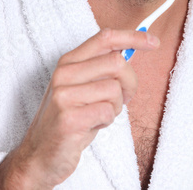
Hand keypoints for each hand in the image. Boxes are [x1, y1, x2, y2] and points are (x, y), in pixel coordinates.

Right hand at [0, 28, 159, 189]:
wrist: (39, 154)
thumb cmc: (70, 118)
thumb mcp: (83, 86)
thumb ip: (103, 67)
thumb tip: (133, 50)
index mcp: (69, 61)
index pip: (105, 38)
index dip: (132, 37)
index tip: (153, 42)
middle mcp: (64, 73)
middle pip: (116, 62)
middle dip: (130, 82)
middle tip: (123, 98)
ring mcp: (64, 95)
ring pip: (115, 89)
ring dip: (116, 106)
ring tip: (99, 114)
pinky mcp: (68, 118)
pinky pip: (108, 111)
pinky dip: (107, 120)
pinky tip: (92, 125)